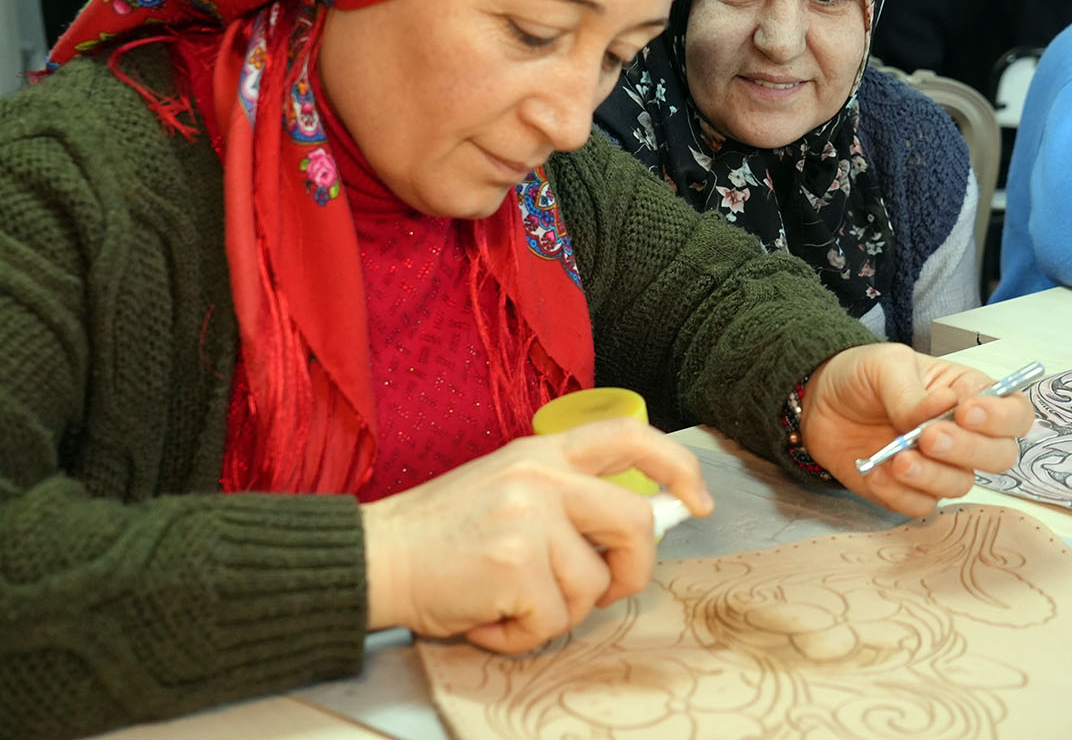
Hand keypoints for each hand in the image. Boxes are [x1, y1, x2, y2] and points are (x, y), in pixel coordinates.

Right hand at [360, 419, 712, 652]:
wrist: (373, 558)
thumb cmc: (439, 536)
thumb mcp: (507, 490)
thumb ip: (564, 498)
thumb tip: (632, 531)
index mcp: (542, 453)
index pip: (629, 435)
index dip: (677, 465)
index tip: (698, 500)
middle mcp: (541, 477)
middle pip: (636, 522)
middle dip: (633, 570)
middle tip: (602, 592)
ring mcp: (529, 518)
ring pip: (592, 586)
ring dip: (555, 614)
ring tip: (506, 602)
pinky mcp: (514, 563)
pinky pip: (552, 622)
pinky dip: (520, 637)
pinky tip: (486, 618)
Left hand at [800, 343, 1034, 515]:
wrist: (819, 402)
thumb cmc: (862, 376)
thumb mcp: (885, 366)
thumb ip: (913, 392)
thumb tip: (942, 406)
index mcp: (969, 395)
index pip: (1014, 413)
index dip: (1002, 418)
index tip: (967, 412)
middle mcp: (963, 435)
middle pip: (998, 456)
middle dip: (967, 450)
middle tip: (929, 436)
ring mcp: (938, 467)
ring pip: (959, 485)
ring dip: (931, 474)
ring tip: (896, 458)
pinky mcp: (909, 491)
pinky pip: (919, 505)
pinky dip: (898, 492)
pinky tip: (874, 471)